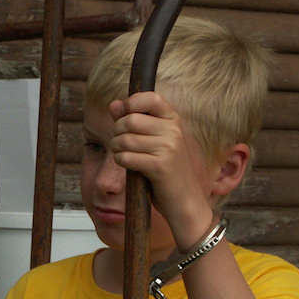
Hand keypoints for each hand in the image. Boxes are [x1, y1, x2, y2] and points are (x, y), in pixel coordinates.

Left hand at [108, 92, 213, 244]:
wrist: (185, 201)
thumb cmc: (167, 170)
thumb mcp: (154, 141)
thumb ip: (134, 120)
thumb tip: (114, 104)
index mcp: (174, 120)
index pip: (151, 97)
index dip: (131, 103)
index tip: (125, 114)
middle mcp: (173, 131)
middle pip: (131, 120)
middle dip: (117, 131)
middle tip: (119, 143)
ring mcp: (168, 148)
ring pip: (126, 139)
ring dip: (116, 147)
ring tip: (121, 154)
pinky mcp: (160, 166)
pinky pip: (127, 157)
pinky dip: (120, 161)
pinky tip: (127, 165)